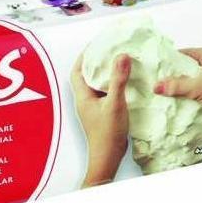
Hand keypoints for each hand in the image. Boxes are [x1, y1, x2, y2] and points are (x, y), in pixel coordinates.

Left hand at [71, 53, 130, 187]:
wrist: (108, 157)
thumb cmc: (107, 133)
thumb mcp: (115, 103)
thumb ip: (118, 80)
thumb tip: (121, 56)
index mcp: (82, 96)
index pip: (76, 71)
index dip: (83, 57)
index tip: (94, 45)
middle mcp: (85, 100)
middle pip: (86, 76)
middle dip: (95, 63)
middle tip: (108, 51)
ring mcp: (93, 108)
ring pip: (97, 86)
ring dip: (105, 75)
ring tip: (117, 64)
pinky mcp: (102, 114)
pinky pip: (105, 94)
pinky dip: (112, 86)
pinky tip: (124, 84)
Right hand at [154, 46, 201, 112]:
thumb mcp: (198, 88)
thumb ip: (176, 86)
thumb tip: (158, 86)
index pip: (185, 53)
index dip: (171, 61)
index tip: (161, 69)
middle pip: (189, 65)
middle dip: (177, 75)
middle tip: (165, 81)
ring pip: (195, 76)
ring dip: (186, 84)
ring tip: (174, 90)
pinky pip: (201, 84)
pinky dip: (194, 90)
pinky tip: (187, 96)